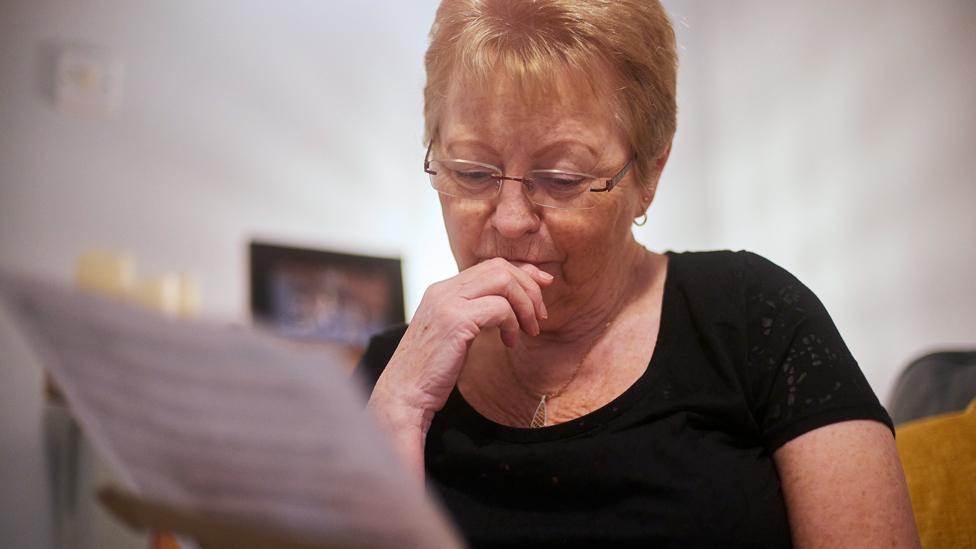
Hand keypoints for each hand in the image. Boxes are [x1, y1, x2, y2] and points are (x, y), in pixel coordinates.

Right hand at [367, 258, 552, 474]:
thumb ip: (474, 313)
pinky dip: (512, 323)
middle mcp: (443, 289)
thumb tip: (509, 304)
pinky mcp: (455, 320)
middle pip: (500, 267)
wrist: (404, 395)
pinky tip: (509, 343)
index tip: (542, 287)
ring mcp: (447, 302)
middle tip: (540, 316)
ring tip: (529, 330)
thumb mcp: (454, 333)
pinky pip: (499, 308)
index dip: (522, 272)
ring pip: (503, 281)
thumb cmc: (432, 371)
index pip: (490, 265)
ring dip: (525, 304)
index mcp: (443, 290)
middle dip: (529, 288)